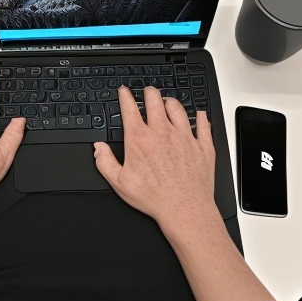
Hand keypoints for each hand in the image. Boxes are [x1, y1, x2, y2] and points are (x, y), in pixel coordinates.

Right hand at [94, 86, 217, 231]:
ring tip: (167, 102)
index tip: (124, 91)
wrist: (184, 209)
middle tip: (147, 92)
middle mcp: (162, 133)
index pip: (130, 109)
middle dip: (149, 92)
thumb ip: (105, 162)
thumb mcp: (119, 183)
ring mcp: (184, 137)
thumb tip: (98, 148)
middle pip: (155, 101)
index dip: (125, 96)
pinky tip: (199, 115)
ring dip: (170, 102)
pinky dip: (200, 117)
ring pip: (178, 108)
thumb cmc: (154, 198)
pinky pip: (203, 124)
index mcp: (140, 140)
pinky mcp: (202, 146)